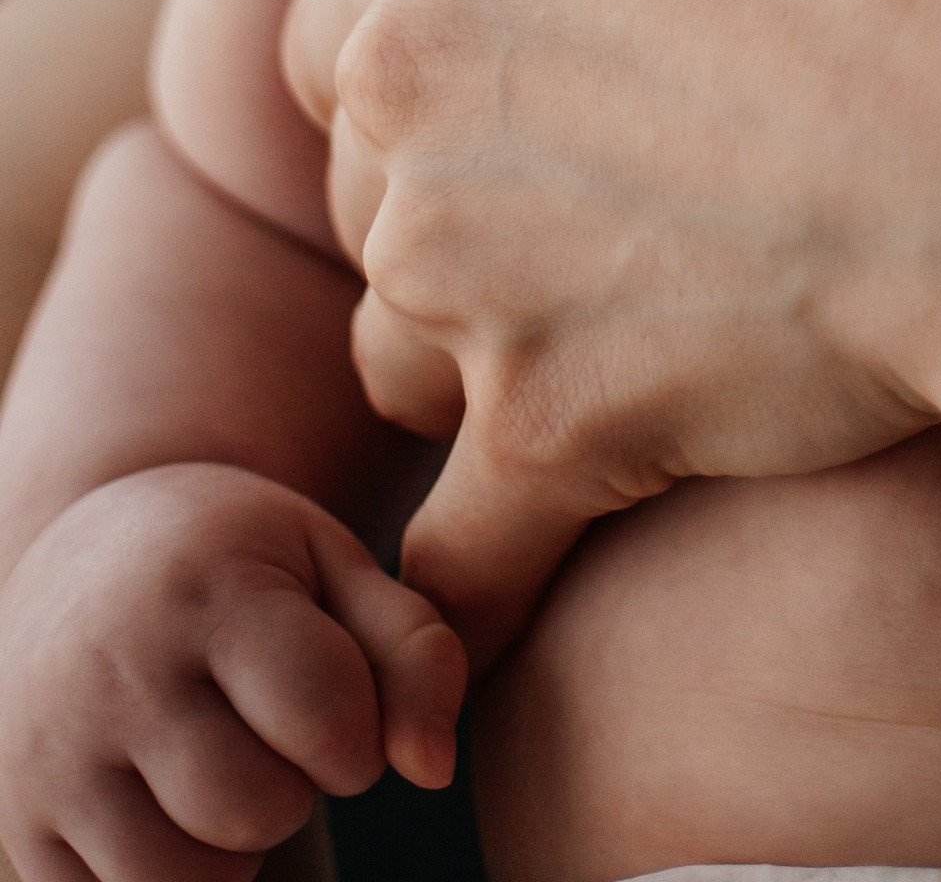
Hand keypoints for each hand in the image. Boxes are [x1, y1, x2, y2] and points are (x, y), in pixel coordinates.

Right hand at [0, 465, 460, 881]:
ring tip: (224, 772)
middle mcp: (116, 673)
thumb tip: (433, 772)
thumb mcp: (334, 566)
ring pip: (185, 880)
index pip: (327, 717)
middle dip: (295, 788)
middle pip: (257, 810)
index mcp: (208, 590)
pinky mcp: (21, 826)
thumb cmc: (239, 564)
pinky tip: (170, 806)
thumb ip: (415, 653)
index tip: (335, 698)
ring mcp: (52, 756)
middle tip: (270, 734)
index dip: (358, 730)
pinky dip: (167, 877)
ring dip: (232, 848)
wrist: (82, 556)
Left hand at [288, 0, 940, 664]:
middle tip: (667, 172)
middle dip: (483, 194)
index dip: (477, 57)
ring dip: (511, 336)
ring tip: (685, 280)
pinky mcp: (540, 420)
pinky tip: (570, 519)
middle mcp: (407, 76)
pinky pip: (458, 537)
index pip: (353, 29)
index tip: (609, 68)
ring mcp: (465, 256)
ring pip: (417, 339)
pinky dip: (489, 557)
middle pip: (380, 183)